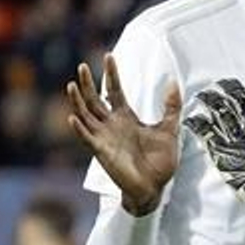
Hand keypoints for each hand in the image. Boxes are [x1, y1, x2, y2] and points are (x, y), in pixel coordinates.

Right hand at [65, 54, 180, 214]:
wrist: (155, 188)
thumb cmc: (160, 162)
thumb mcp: (169, 130)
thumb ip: (171, 107)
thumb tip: (173, 82)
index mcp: (126, 117)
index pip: (114, 90)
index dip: (111, 74)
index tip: (109, 56)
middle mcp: (111, 125)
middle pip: (94, 99)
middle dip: (88, 83)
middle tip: (82, 65)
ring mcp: (104, 138)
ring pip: (85, 115)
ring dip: (77, 101)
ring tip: (72, 85)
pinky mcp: (102, 152)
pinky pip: (87, 139)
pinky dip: (79, 129)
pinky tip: (73, 117)